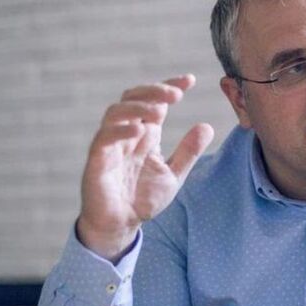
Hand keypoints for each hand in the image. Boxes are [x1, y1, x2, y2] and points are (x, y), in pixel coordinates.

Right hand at [77, 74, 213, 260]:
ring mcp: (111, 144)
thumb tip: (207, 126)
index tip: (190, 79)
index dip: (170, 86)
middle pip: (134, 98)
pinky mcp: (97, 159)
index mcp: (145, 133)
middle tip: (176, 93)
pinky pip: (105, 137)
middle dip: (155, 90)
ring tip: (160, 109)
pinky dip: (121, 129)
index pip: (155, 101)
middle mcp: (127, 133)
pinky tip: (140, 129)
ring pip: (117, 111)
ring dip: (138, 105)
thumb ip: (188, 151)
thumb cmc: (142, 198)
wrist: (121, 225)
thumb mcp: (173, 174)